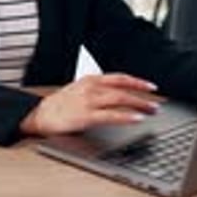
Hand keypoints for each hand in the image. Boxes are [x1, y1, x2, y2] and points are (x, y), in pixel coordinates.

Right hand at [19, 73, 158, 136]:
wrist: (40, 114)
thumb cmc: (60, 105)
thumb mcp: (79, 90)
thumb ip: (97, 90)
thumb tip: (118, 96)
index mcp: (90, 80)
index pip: (119, 77)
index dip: (137, 81)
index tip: (151, 86)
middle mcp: (91, 87)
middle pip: (123, 88)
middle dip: (142, 96)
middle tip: (156, 104)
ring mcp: (88, 101)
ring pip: (119, 99)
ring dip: (139, 104)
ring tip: (151, 111)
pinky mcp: (85, 116)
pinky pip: (110, 115)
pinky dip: (126, 116)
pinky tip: (136, 119)